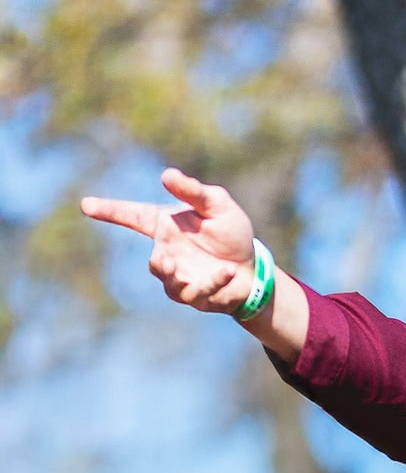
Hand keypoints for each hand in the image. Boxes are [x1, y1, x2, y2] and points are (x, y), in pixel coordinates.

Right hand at [80, 168, 255, 313]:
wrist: (252, 269)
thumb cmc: (231, 233)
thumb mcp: (217, 205)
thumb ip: (193, 192)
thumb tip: (167, 175)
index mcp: (166, 225)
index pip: (133, 216)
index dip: (110, 211)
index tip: (86, 205)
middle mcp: (168, 252)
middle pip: (155, 263)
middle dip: (160, 263)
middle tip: (167, 260)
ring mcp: (180, 278)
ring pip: (173, 284)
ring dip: (187, 279)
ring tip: (219, 270)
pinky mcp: (196, 297)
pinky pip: (198, 294)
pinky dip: (215, 284)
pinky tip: (229, 273)